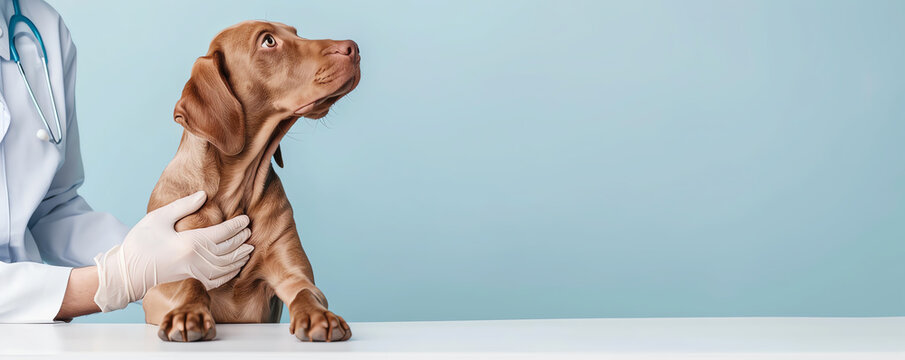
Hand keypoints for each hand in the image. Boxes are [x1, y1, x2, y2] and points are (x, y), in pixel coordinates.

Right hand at [93, 191, 252, 311]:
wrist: (128, 272)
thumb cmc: (141, 242)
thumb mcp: (159, 218)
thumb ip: (183, 206)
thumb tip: (204, 195)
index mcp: (191, 242)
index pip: (222, 233)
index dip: (236, 226)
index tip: (245, 219)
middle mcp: (196, 259)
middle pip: (227, 249)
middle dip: (241, 240)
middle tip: (249, 231)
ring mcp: (194, 272)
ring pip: (225, 266)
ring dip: (239, 257)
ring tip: (248, 249)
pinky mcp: (191, 280)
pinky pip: (216, 279)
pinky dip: (229, 273)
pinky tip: (234, 268)